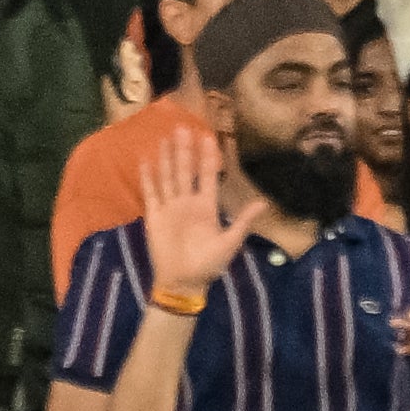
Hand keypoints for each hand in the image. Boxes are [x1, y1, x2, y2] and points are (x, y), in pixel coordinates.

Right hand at [139, 119, 246, 295]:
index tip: (209, 136)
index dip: (207, 156)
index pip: (208, 175)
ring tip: (166, 137)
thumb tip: (264, 203)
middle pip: (186, 170)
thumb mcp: (229, 242)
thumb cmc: (208, 265)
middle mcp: (188, 202)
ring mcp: (170, 207)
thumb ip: (243, 221)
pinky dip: (147, 177)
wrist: (182, 283)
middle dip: (185, 149)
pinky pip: (150, 193)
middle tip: (183, 127)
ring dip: (167, 158)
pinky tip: (145, 160)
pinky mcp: (154, 216)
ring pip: (168, 176)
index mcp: (207, 206)